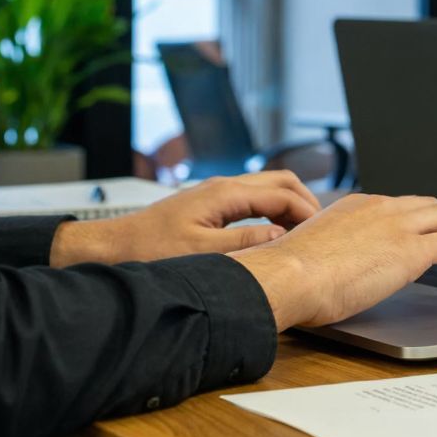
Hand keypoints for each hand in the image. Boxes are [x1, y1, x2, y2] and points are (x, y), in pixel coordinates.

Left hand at [49, 172, 322, 266]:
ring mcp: (217, 193)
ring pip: (268, 188)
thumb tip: (281, 235)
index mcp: (226, 194)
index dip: (309, 212)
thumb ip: (244, 243)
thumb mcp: (200, 254)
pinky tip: (275, 233)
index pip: (284, 194)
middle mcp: (224, 186)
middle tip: (322, 231)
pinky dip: (274, 210)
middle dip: (307, 202)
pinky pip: (254, 199)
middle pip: (282, 182)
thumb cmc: (149, 251)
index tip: (324, 235)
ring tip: (304, 233)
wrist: (112, 247)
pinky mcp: (210, 204)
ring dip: (291, 205)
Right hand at [228, 194, 436, 330]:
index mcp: (358, 206)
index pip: (405, 207)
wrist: (286, 278)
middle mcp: (383, 208)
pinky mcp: (413, 250)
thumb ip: (335, 252)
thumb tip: (338, 271)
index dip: (424, 227)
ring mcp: (399, 225)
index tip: (429, 248)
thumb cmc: (288, 276)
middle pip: (436, 207)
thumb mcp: (316, 251)